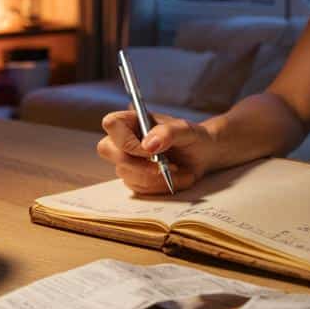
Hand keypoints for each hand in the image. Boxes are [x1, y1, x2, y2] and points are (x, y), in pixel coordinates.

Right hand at [98, 110, 214, 193]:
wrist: (202, 155)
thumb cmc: (193, 137)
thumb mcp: (186, 130)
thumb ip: (168, 132)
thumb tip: (148, 145)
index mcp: (133, 120)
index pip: (111, 123)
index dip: (126, 140)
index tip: (150, 151)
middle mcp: (124, 139)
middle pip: (107, 150)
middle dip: (138, 163)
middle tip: (165, 166)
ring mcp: (127, 160)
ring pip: (126, 174)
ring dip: (156, 177)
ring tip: (179, 170)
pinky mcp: (134, 178)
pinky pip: (139, 188)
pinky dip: (160, 186)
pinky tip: (176, 177)